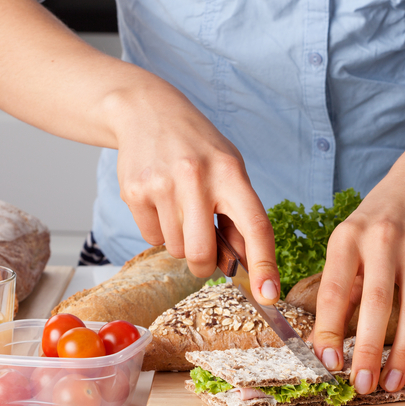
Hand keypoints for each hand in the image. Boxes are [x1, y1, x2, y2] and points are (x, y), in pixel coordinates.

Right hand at [112, 85, 279, 299]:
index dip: (265, 264)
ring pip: (176, 249)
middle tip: (205, 256)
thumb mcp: (230, 169)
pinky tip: (160, 201)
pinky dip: (158, 230)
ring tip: (180, 208)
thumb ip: (240, 214)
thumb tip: (247, 265)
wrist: (147, 111)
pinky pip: (151, 238)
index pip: (255, 226)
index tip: (269, 295)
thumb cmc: (197, 147)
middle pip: (202, 253)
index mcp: (231, 173)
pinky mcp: (134, 191)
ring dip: (181, 241)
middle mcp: (197, 177)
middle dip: (204, 266)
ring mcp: (163, 184)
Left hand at [312, 163, 404, 394]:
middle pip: (377, 304)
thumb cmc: (378, 219)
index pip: (335, 290)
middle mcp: (382, 240)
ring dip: (403, 352)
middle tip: (362, 385)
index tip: (328, 363)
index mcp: (347, 237)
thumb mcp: (349, 239)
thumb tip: (327, 340)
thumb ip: (342, 284)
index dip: (330, 330)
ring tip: (391, 382)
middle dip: (369, 350)